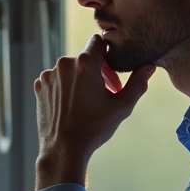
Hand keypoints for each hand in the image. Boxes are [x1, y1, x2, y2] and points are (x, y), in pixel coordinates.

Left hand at [34, 35, 154, 189]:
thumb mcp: (122, 106)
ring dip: (79, 80)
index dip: (108, 57)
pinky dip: (64, 87)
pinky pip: (55, 79)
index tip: (111, 76)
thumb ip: (137, 83)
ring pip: (69, 69)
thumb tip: (149, 66)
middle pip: (84, 58)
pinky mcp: (40, 87)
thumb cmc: (94, 128)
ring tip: (87, 102)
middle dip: (96, 72)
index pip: (98, 42)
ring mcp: (49, 75)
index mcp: (85, 63)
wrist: (63, 149)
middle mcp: (64, 64)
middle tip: (104, 94)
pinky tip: (71, 105)